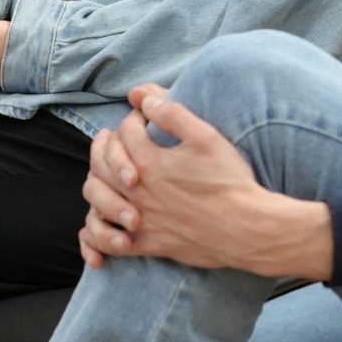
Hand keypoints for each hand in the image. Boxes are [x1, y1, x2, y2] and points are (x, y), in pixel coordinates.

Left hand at [77, 86, 328, 278]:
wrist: (246, 228)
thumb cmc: (229, 181)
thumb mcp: (206, 137)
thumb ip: (172, 114)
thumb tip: (143, 98)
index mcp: (149, 162)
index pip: (125, 132)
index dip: (132, 118)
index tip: (143, 117)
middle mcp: (137, 191)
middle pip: (100, 164)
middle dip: (102, 146)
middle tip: (109, 138)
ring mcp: (141, 219)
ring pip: (97, 200)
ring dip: (95, 182)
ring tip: (100, 174)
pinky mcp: (149, 244)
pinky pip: (110, 242)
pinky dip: (98, 234)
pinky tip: (97, 224)